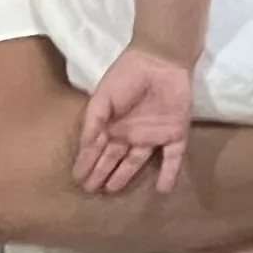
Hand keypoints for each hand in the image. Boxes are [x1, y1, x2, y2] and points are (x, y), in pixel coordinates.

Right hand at [76, 49, 194, 195]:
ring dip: (126, 175)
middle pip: (114, 158)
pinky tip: (162, 190)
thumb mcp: (102, 100)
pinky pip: (173, 157)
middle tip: (91, 190)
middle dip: (102, 173)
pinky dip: (169, 173)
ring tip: (113, 190)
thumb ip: (93, 124)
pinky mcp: (175, 134)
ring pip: (137, 161)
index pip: (97, 149)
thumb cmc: (126, 77)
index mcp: (112, 124)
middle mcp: (130, 133)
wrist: (159, 61)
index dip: (87, 163)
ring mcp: (152, 135)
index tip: (77, 178)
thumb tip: (85, 150)